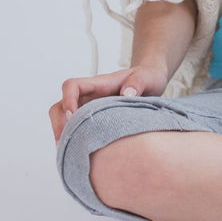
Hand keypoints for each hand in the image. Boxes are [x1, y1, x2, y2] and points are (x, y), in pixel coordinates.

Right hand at [49, 65, 168, 142]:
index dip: (67, 99)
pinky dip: (74, 142)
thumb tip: (126, 94)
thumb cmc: (147, 78)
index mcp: (99, 84)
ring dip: (63, 136)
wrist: (152, 82)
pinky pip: (76, 131)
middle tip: (67, 143)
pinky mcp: (94, 121)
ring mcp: (90, 109)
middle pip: (59, 106)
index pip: (72, 86)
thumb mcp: (147, 77)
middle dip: (58, 124)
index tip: (72, 115)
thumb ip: (138, 83)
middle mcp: (90, 97)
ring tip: (71, 154)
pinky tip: (81, 155)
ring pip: (63, 121)